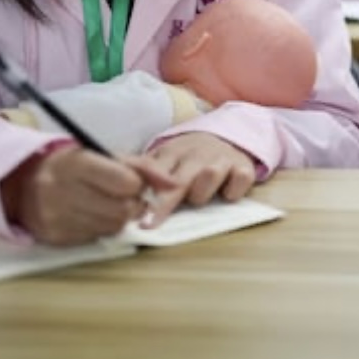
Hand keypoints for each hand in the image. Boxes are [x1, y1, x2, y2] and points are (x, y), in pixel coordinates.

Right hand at [0, 146, 175, 245]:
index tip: (132, 182)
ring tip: (105, 204)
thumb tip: (173, 184)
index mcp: (77, 164)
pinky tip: (89, 215)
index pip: (126, 182)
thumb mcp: (101, 155)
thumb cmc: (72, 167)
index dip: (137, 184)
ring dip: (118, 217)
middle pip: (123, 209)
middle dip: (132, 204)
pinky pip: (96, 238)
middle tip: (123, 197)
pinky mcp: (56, 238)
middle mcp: (63, 191)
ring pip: (113, 226)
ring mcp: (58, 217)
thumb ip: (140, 167)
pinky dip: (100, 228)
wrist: (24, 186)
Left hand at [137, 132, 258, 226]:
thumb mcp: (165, 158)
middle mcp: (196, 155)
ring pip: (209, 176)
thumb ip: (143, 170)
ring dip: (201, 193)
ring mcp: (220, 159)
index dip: (143, 194)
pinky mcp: (243, 166)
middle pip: (178, 181)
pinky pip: (240, 180)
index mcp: (172, 153)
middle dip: (164, 203)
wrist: (227, 135)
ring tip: (198, 197)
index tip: (131, 214)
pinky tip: (227, 194)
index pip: (154, 174)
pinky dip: (233, 190)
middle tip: (151, 223)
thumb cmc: (190, 156)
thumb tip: (115, 180)